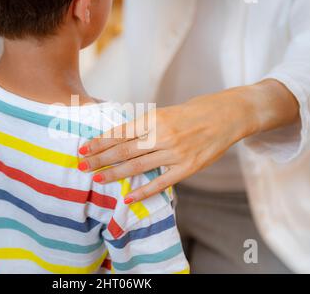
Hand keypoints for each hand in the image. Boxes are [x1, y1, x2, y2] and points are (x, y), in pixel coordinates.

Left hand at [78, 81, 299, 202]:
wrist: (228, 115)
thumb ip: (146, 126)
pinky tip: (127, 197)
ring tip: (96, 178)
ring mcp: (175, 153)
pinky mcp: (188, 168)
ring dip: (114, 173)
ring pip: (138, 166)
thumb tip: (120, 138)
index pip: (121, 132)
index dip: (100, 141)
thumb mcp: (167, 112)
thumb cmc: (195, 112)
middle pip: (123, 149)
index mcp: (155, 119)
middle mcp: (162, 135)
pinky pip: (161, 183)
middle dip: (100, 158)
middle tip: (81, 165)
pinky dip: (143, 191)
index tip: (84, 147)